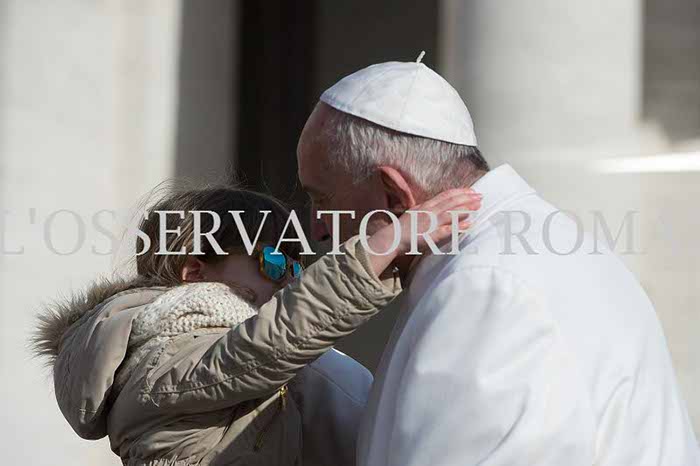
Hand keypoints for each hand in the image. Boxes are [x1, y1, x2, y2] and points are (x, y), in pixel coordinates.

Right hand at [365, 188, 481, 275]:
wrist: (392, 239)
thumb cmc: (403, 228)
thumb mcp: (414, 212)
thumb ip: (426, 207)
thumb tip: (436, 204)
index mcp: (426, 205)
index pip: (446, 195)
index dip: (459, 192)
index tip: (470, 190)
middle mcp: (429, 211)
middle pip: (451, 201)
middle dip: (467, 197)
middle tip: (480, 196)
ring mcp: (431, 222)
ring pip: (451, 212)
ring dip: (465, 208)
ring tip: (477, 206)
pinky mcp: (431, 234)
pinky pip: (448, 229)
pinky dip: (459, 226)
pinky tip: (469, 224)